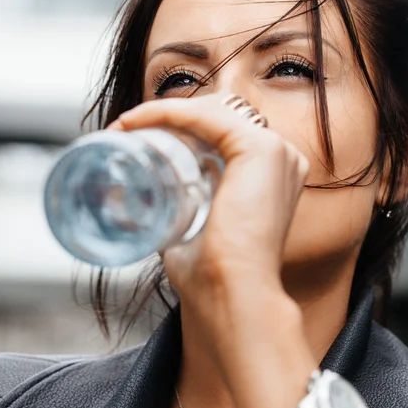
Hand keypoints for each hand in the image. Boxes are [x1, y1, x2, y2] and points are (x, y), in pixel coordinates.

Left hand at [109, 93, 308, 337]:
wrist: (233, 296)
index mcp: (271, 174)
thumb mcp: (192, 232)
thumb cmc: (215, 276)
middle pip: (216, 116)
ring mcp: (275, 150)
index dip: (180, 128)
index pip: (223, 132)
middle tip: (126, 132)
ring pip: (211, 110)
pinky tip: (138, 120)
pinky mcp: (260, 149)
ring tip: (126, 127)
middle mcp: (280, 156)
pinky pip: (207, 115)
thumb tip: (139, 206)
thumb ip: (176, 213)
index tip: (138, 138)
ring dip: (163, 112)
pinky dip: (168, 111)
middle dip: (168, 118)